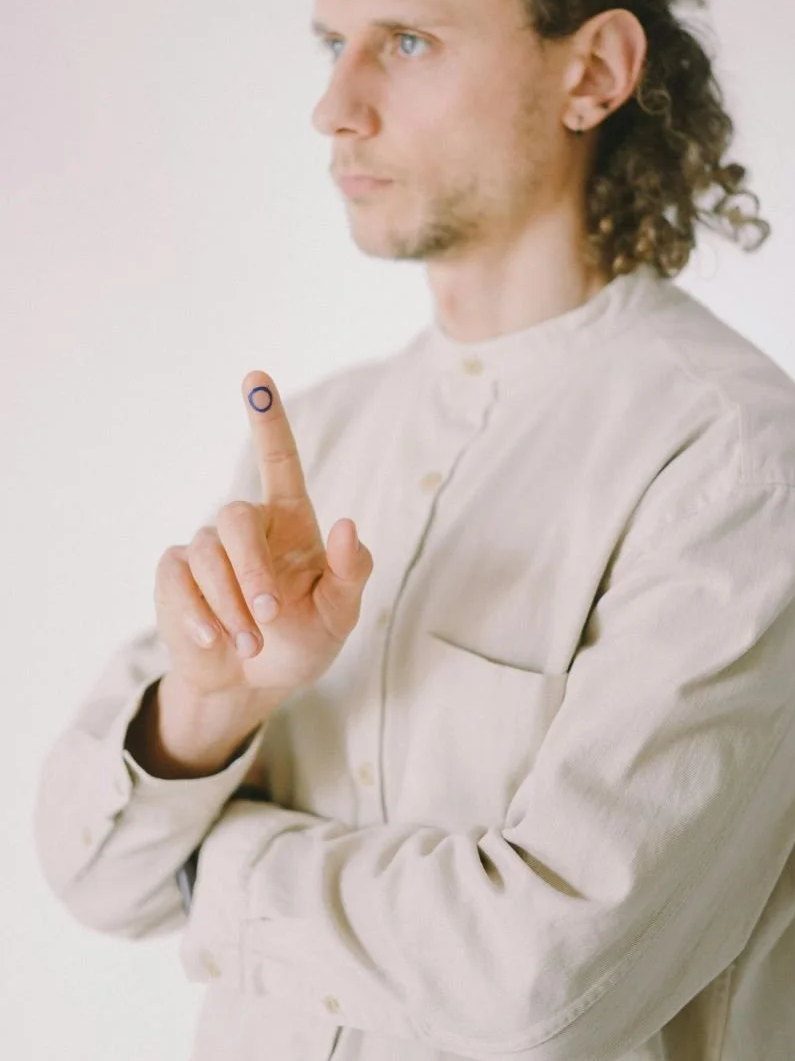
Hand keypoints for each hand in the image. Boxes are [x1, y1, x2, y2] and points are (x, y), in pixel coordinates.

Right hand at [153, 369, 373, 704]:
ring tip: (252, 646)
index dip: (266, 419)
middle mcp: (247, 528)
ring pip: (204, 555)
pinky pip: (177, 582)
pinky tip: (217, 643)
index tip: (255, 378)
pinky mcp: (174, 578)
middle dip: (250, 569)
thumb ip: (351, 573)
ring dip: (231, 606)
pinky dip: (199, 616)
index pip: (278, 460)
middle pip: (235, 518)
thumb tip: (349, 525)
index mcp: (290, 522)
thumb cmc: (303, 640)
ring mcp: (205, 551)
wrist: (252, 685)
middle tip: (271, 616)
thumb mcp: (340, 614)